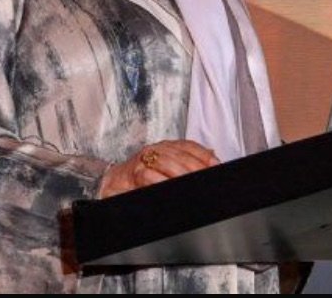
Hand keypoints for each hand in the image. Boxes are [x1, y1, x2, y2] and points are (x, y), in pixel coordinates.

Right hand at [98, 140, 219, 198]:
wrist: (115, 181)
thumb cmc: (143, 176)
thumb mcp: (168, 166)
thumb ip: (188, 162)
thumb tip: (213, 160)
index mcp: (167, 147)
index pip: (189, 146)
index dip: (204, 155)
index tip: (216, 165)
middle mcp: (155, 150)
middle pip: (179, 155)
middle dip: (194, 167)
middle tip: (204, 176)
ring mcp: (142, 160)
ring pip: (164, 162)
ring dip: (179, 173)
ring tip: (190, 181)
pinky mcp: (131, 173)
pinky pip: (146, 175)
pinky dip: (158, 180)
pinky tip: (166, 184)